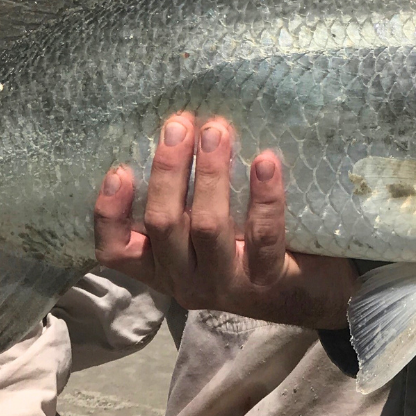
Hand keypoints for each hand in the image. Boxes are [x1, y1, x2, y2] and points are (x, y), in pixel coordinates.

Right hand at [93, 113, 357, 328]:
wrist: (306, 291)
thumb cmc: (243, 245)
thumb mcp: (200, 229)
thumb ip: (181, 196)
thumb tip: (177, 128)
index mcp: (160, 266)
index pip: (116, 250)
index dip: (110, 212)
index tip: (120, 169)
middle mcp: (186, 280)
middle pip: (164, 224)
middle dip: (169, 169)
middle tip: (181, 124)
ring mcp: (226, 284)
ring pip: (207, 226)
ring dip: (211, 174)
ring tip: (218, 132)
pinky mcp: (268, 279)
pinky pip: (263, 236)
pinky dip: (264, 196)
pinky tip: (266, 162)